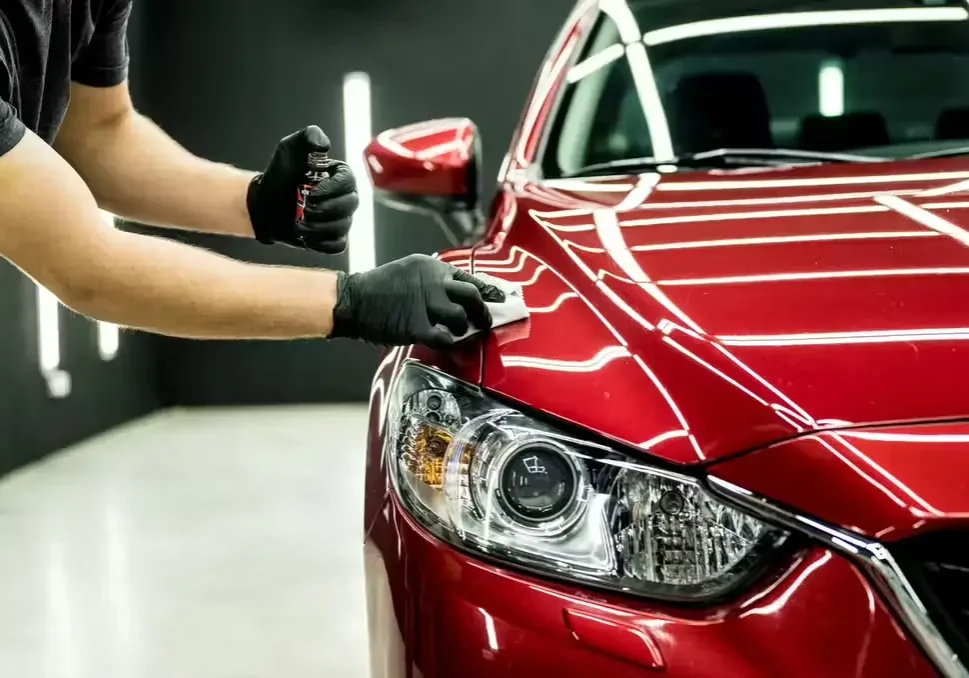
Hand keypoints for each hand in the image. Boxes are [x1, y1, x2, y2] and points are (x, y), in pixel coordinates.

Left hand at [246, 126, 358, 253]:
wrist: (264, 202)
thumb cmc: (279, 174)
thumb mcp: (289, 148)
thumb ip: (308, 137)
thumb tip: (324, 145)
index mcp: (341, 176)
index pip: (348, 181)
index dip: (331, 188)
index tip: (311, 191)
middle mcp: (346, 198)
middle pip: (349, 205)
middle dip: (324, 208)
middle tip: (303, 207)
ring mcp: (342, 220)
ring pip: (342, 226)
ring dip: (318, 226)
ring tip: (298, 222)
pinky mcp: (333, 239)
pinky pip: (337, 245)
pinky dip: (321, 242)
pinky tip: (306, 235)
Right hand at [329, 255, 506, 347]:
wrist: (354, 300)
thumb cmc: (380, 288)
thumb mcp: (410, 271)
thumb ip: (434, 280)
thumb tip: (458, 294)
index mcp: (432, 267)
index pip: (469, 278)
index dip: (488, 291)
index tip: (501, 299)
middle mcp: (433, 283)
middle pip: (472, 296)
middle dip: (483, 312)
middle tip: (485, 322)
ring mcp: (426, 304)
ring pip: (461, 318)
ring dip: (464, 329)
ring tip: (458, 333)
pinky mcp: (417, 326)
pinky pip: (445, 338)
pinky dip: (450, 343)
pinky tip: (447, 343)